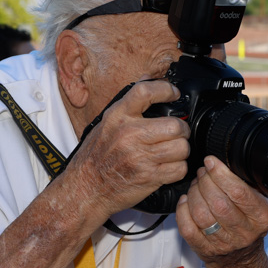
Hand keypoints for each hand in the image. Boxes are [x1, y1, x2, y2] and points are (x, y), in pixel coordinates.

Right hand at [68, 80, 189, 218]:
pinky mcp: (149, 177)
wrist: (86, 188)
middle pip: (175, 125)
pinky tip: (168, 166)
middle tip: (177, 132)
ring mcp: (140, 157)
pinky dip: (178, 168)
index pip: (145, 92)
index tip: (174, 93)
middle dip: (181, 130)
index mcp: (118, 116)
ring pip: (181, 148)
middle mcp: (129, 134)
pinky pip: (179, 169)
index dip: (165, 90)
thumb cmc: (95, 156)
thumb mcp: (105, 124)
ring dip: (180, 150)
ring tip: (171, 151)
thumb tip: (149, 79)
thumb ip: (128, 106)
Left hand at [175, 156, 267, 266]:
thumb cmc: (248, 222)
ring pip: (201, 214)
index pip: (239, 192)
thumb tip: (223, 162)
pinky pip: (187, 228)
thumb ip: (247, 184)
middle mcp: (245, 233)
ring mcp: (224, 244)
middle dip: (205, 181)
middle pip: (218, 202)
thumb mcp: (259, 201)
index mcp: (262, 217)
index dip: (220, 174)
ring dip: (194, 194)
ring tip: (195, 185)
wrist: (241, 258)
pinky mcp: (205, 250)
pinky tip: (186, 200)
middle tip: (202, 172)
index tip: (210, 162)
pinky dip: (182, 210)